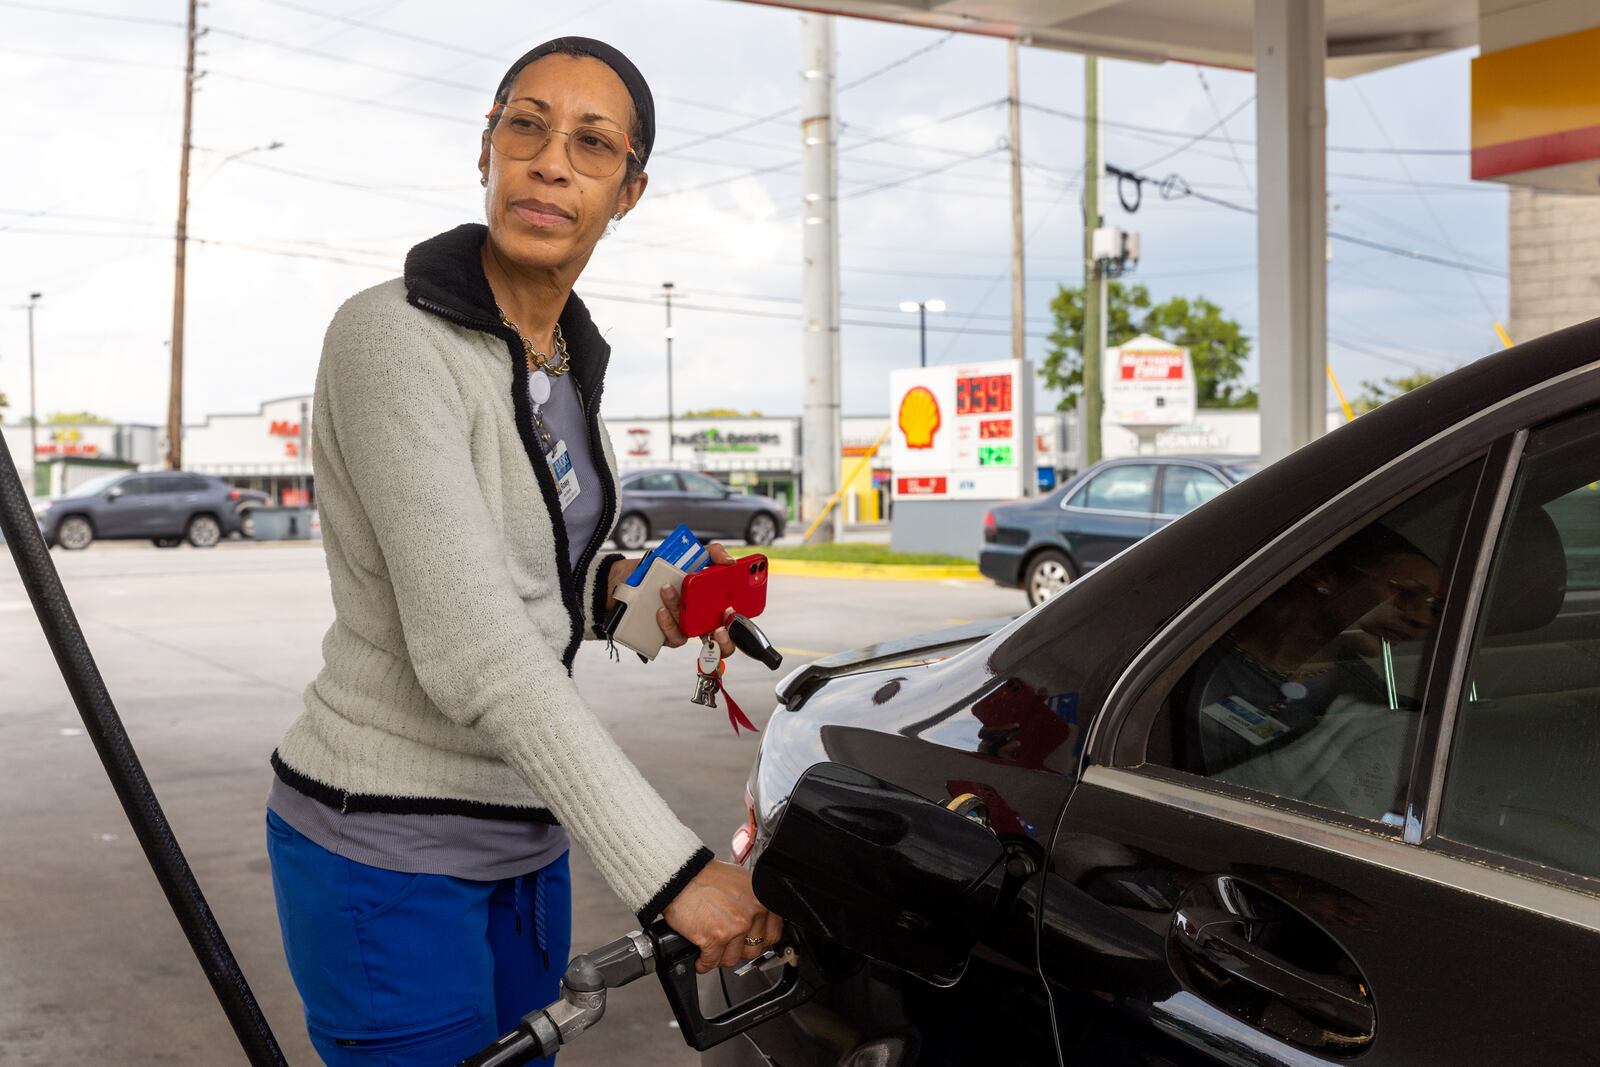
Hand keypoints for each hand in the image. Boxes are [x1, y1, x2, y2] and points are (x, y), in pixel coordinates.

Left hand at [656, 542, 735, 657]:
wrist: (632, 576)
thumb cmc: (667, 569)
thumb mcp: (693, 556)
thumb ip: (714, 553)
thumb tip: (729, 561)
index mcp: (714, 604)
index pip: (734, 621)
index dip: (738, 625)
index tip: (733, 612)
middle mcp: (702, 620)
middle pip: (722, 644)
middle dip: (725, 641)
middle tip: (720, 626)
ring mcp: (685, 628)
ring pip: (692, 634)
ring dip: (680, 613)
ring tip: (668, 590)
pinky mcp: (667, 635)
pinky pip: (673, 636)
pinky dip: (667, 623)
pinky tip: (660, 609)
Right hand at [662, 860, 784, 972]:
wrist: (682, 876)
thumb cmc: (706, 876)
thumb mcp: (742, 882)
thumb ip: (754, 902)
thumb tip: (757, 919)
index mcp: (762, 900)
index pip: (772, 934)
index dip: (758, 940)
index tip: (749, 942)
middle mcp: (751, 914)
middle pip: (752, 950)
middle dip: (738, 950)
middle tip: (727, 945)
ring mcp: (734, 928)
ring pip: (732, 959)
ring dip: (720, 958)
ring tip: (712, 949)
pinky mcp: (714, 938)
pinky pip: (711, 962)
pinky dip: (703, 963)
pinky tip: (700, 957)